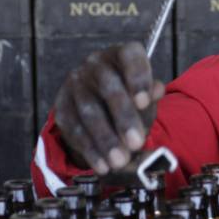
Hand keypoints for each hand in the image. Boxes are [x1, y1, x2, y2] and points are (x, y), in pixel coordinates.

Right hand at [53, 42, 165, 173]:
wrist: (102, 107)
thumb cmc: (131, 98)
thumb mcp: (146, 97)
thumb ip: (151, 96)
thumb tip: (157, 90)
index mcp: (121, 54)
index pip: (130, 56)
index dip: (137, 77)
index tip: (144, 102)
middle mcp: (96, 63)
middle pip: (108, 87)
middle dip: (123, 117)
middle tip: (136, 143)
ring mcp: (76, 83)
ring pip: (89, 110)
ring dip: (106, 139)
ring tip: (120, 161)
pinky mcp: (61, 106)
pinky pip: (74, 128)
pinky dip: (90, 149)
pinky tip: (103, 164)